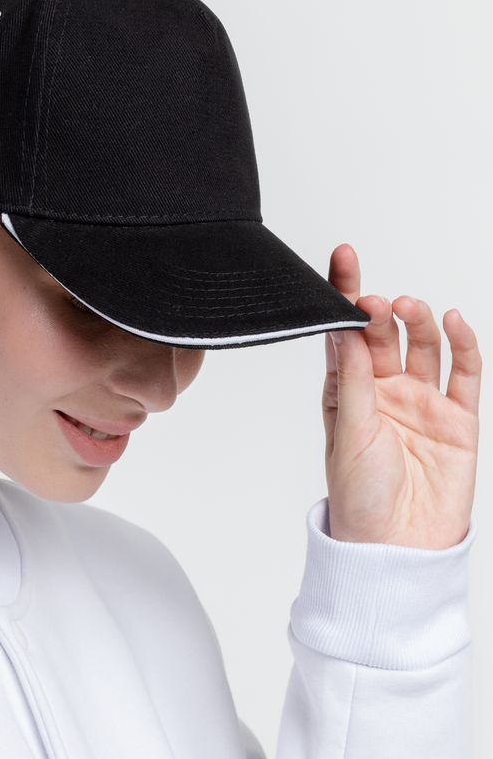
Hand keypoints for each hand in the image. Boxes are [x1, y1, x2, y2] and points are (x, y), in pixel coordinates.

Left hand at [322, 243, 480, 549]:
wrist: (398, 548)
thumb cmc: (361, 496)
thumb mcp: (349, 432)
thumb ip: (353, 379)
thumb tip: (346, 327)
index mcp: (348, 389)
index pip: (346, 332)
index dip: (344, 295)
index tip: (342, 259)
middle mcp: (385, 388)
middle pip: (384, 334)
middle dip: (380, 312)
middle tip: (376, 300)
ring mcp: (422, 400)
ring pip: (423, 346)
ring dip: (418, 321)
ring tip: (410, 308)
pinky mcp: (458, 418)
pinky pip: (464, 373)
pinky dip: (464, 345)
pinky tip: (455, 322)